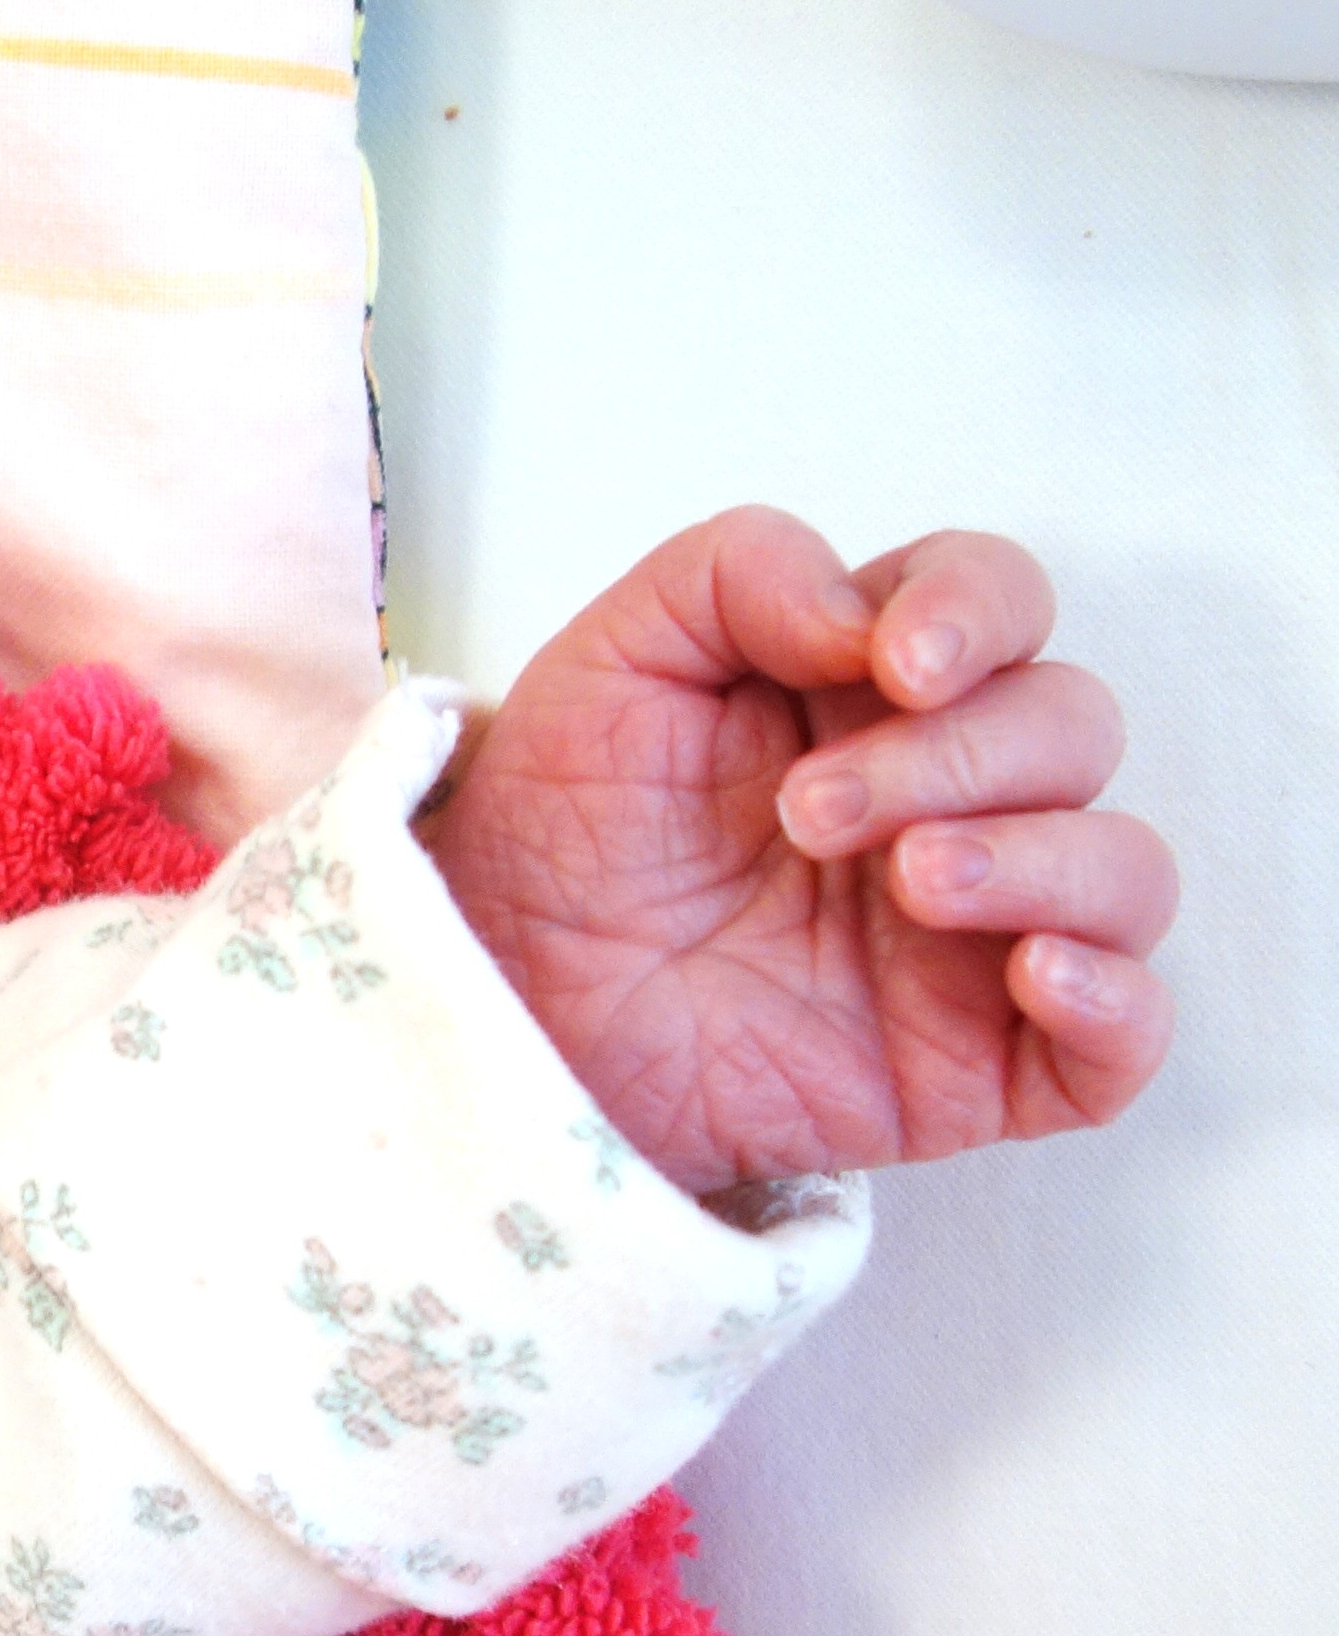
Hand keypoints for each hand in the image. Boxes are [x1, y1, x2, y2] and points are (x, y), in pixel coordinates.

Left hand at [416, 511, 1176, 1195]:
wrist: (511, 1002)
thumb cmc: (563, 833)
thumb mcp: (609, 666)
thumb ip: (730, 575)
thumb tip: (860, 610)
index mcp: (875, 691)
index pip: (1002, 603)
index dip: (979, 611)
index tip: (897, 661)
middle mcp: (952, 800)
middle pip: (1069, 728)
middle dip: (955, 757)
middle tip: (809, 814)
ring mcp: (978, 933)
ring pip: (1123, 869)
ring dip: (1037, 859)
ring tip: (908, 883)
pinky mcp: (983, 1061)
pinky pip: (1123, 1036)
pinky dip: (1114, 998)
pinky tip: (1035, 972)